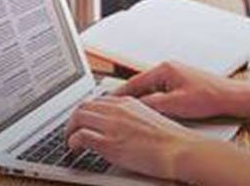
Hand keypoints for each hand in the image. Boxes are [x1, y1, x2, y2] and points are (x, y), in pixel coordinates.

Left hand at [65, 95, 203, 179]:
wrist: (179, 149)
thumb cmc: (171, 139)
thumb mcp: (150, 117)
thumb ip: (132, 117)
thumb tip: (122, 125)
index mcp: (128, 102)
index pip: (98, 100)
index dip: (87, 110)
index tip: (84, 119)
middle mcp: (117, 110)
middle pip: (84, 106)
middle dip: (74, 118)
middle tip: (72, 130)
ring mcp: (112, 125)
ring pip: (78, 118)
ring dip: (69, 129)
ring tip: (70, 140)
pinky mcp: (109, 143)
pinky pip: (80, 137)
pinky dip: (72, 142)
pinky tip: (74, 148)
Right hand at [113, 61, 243, 118]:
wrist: (230, 97)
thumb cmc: (209, 97)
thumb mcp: (175, 104)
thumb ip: (152, 104)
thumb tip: (135, 106)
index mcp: (165, 69)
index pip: (134, 81)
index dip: (120, 93)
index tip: (109, 101)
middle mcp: (169, 68)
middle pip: (141, 84)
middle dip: (130, 96)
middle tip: (117, 108)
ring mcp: (175, 74)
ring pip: (151, 88)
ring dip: (143, 99)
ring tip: (133, 112)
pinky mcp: (182, 82)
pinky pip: (161, 90)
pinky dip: (154, 99)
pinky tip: (153, 110)